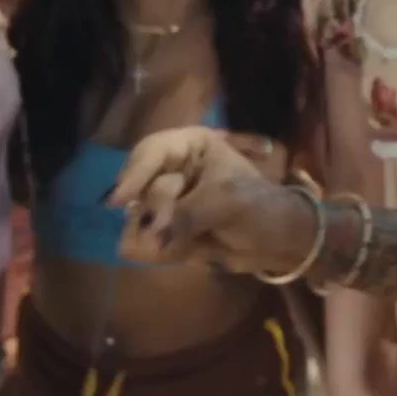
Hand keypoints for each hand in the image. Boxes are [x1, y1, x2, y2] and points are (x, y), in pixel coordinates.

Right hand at [108, 127, 309, 272]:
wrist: (277, 242)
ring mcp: (167, 200)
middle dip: (155, 210)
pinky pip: (147, 240)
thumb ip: (186, 213)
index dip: (133, 175)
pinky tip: (189, 250)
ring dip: (158, 234)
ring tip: (187, 243)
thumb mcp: (227, 203)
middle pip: (142, 187)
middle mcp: (172, 168)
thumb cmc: (260, 207)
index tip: (118, 200)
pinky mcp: (166, 229)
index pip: (151, 152)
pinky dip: (163, 249)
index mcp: (190, 145)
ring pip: (140, 216)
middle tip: (165, 232)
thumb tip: (150, 233)